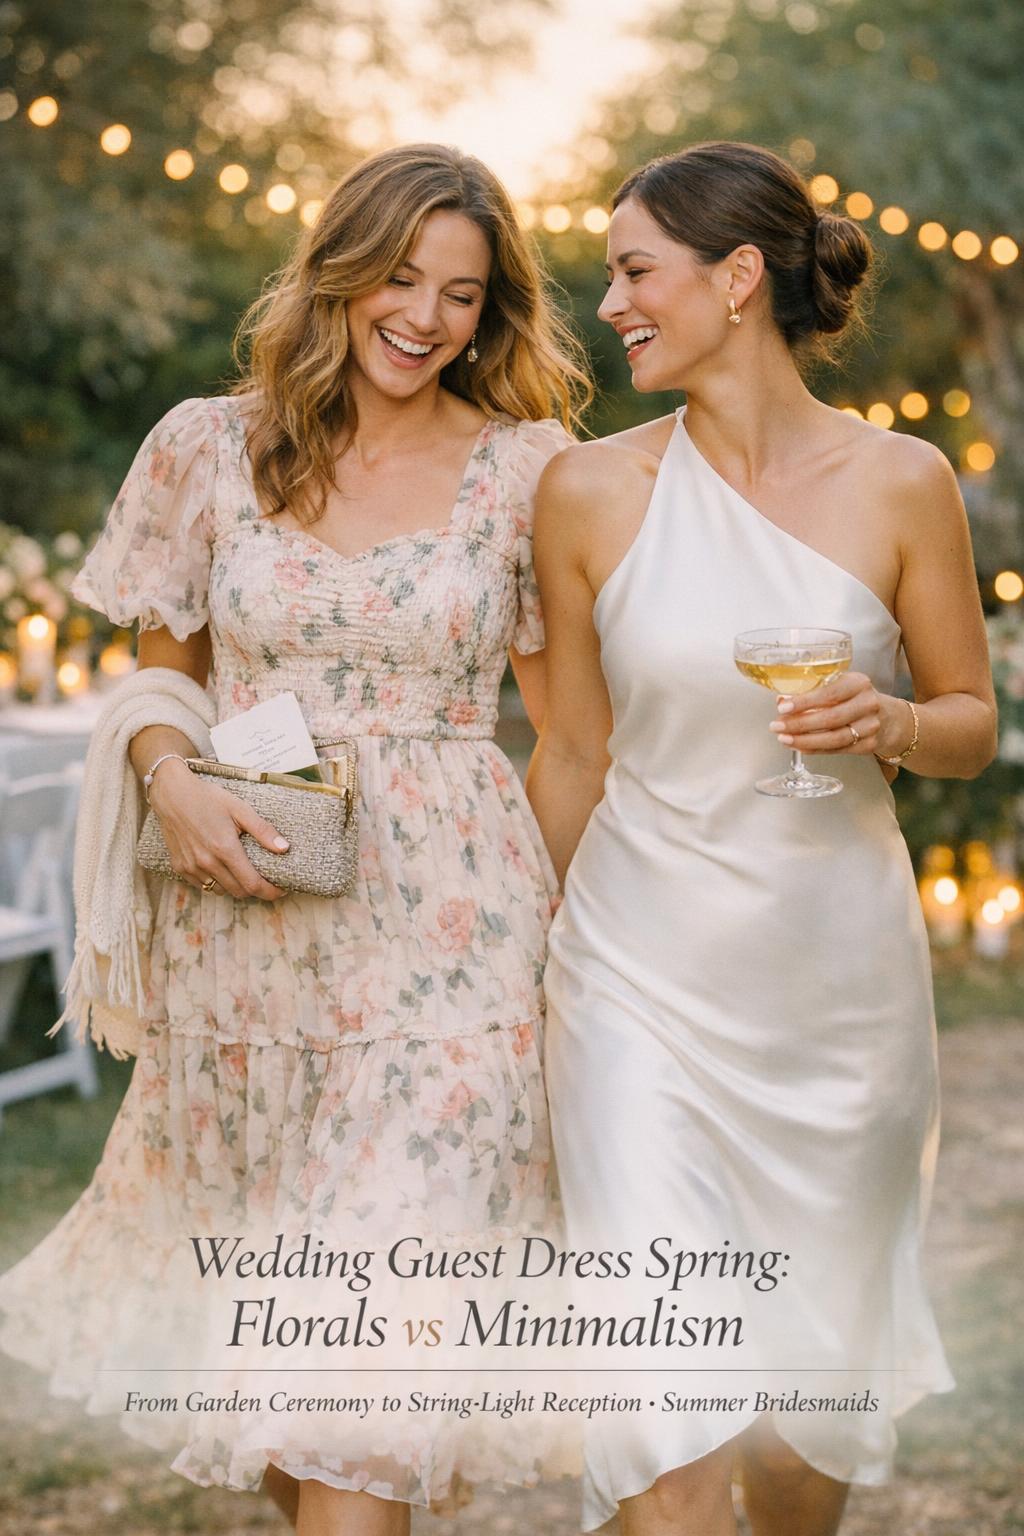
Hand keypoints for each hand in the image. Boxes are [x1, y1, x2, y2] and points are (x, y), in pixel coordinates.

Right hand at [147, 758, 287, 899]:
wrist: (172, 794)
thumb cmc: (208, 798)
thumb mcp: (240, 809)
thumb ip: (263, 830)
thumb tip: (284, 848)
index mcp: (225, 849)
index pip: (253, 884)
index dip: (270, 892)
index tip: (280, 890)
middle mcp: (207, 862)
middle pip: (239, 892)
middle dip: (256, 890)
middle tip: (265, 880)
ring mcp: (191, 867)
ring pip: (220, 891)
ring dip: (235, 887)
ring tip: (243, 874)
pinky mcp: (180, 867)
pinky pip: (203, 885)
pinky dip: (216, 882)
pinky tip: (222, 869)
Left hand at [769, 670, 892, 757]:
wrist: (887, 717)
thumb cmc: (855, 698)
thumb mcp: (839, 685)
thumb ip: (812, 691)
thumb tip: (782, 699)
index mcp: (858, 683)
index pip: (829, 693)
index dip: (804, 702)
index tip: (782, 707)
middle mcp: (868, 704)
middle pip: (830, 718)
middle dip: (799, 724)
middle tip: (777, 726)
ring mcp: (871, 726)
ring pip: (834, 738)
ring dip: (804, 741)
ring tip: (784, 739)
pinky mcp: (869, 745)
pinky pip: (837, 750)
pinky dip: (815, 749)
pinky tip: (800, 746)